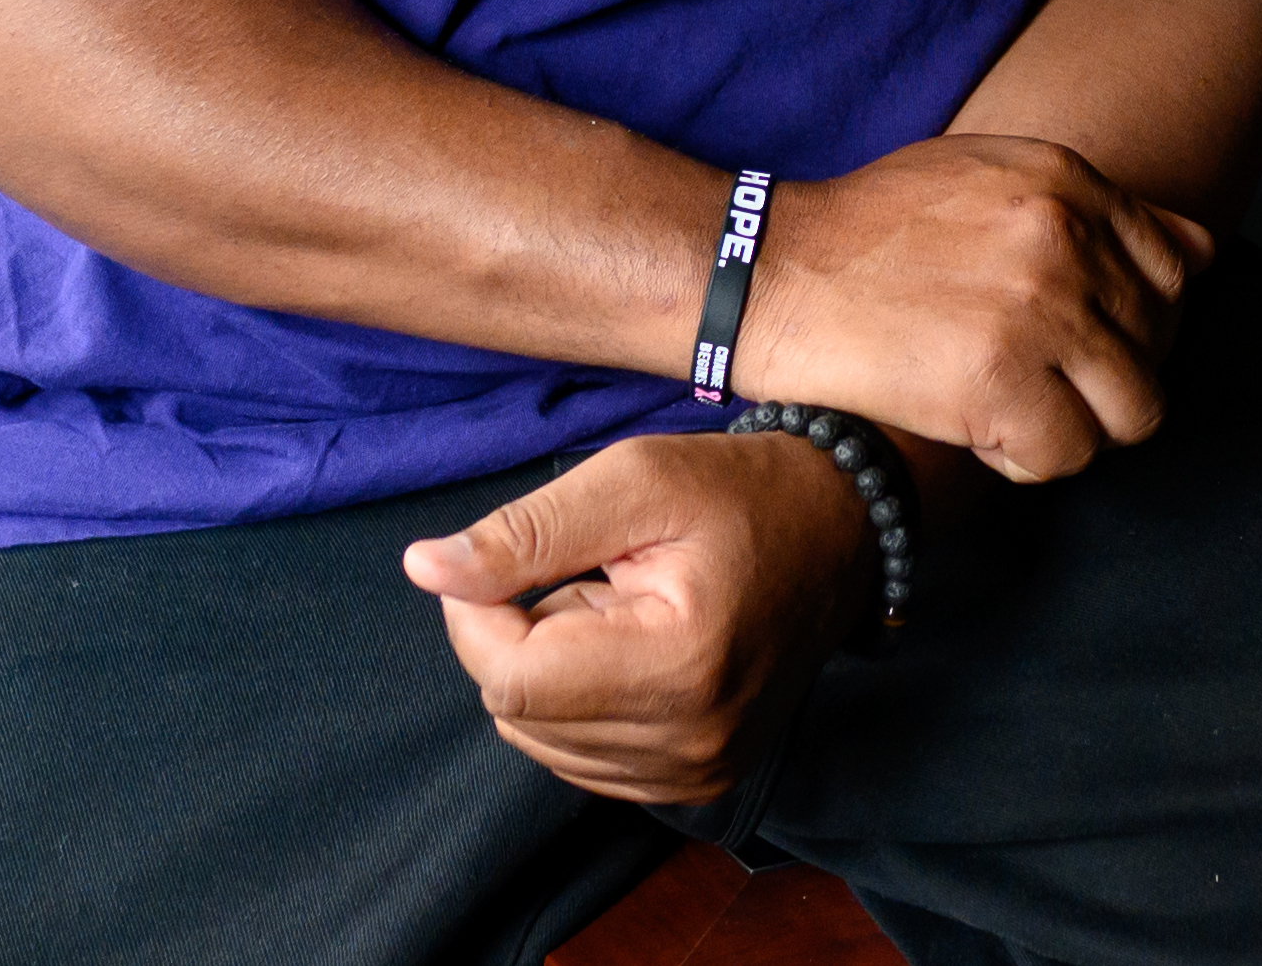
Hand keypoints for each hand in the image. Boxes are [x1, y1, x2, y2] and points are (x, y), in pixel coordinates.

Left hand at [402, 432, 870, 803]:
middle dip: (517, 637)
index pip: (511, 676)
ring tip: (614, 608)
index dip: (478, 613)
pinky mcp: (696, 782)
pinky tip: (628, 648)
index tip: (503, 557)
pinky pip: (580, 758)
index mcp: (679, 663)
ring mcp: (696, 773)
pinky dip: (578, 703)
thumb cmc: (736, 493)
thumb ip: (525, 532)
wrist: (837, 533)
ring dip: (549, 670)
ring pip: (540, 741)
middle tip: (584, 574)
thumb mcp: (633, 480)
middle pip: (518, 713)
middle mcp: (690, 740)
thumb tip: (424, 569)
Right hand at [732, 134, 1211, 481]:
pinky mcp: (1000, 386)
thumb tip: (1196, 251)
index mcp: (1068, 182)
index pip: (1177, 269)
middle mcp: (1067, 241)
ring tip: (1018, 412)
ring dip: (1080, 425)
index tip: (1088, 341)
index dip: (1138, 319)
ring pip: (1133, 412)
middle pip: (1157, 347)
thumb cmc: (872, 229)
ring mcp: (1040, 314)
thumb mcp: (988, 174)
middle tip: (1040, 384)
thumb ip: (1086, 207)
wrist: (775, 270)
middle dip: (1106, 377)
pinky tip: (980, 433)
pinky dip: (1028, 461)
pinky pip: (1067, 457)